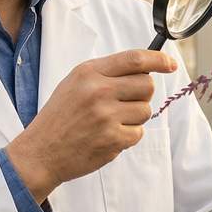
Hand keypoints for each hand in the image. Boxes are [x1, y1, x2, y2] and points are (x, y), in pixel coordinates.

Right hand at [6, 49, 177, 202]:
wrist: (41, 152)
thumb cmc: (60, 116)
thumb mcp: (74, 83)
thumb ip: (106, 73)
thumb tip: (145, 69)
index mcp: (89, 73)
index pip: (134, 59)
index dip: (158, 60)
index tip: (171, 65)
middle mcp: (99, 91)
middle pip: (147, 85)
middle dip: (142, 94)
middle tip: (124, 103)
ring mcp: (106, 116)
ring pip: (145, 110)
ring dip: (134, 117)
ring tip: (110, 122)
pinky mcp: (113, 139)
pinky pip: (138, 133)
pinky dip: (128, 136)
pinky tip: (107, 136)